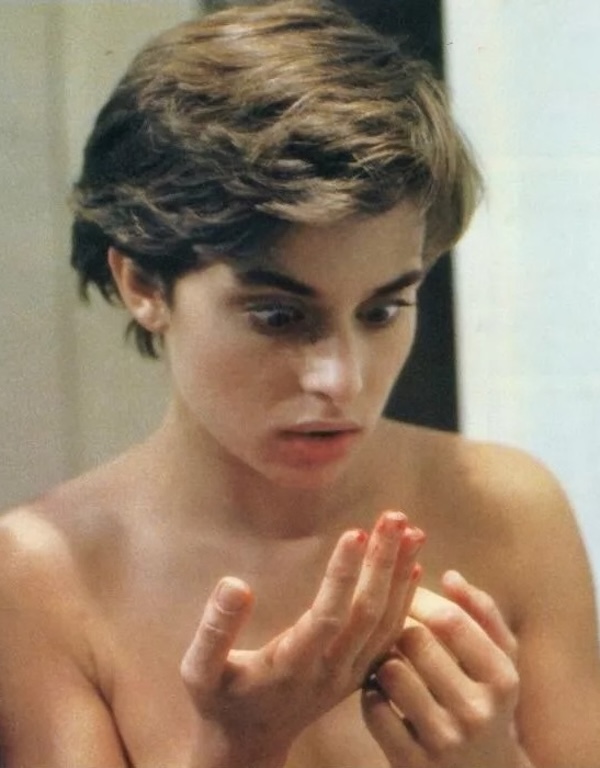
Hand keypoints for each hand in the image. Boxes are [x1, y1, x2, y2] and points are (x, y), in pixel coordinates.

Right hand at [180, 512, 424, 767]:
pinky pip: (389, 637)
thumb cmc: (219, 701)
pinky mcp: (358, 674)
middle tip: (395, 517)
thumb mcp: (199, 672)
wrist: (246, 744)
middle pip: (366, 614)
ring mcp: (348, 675)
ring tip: (413, 531)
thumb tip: (235, 584)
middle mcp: (329, 673)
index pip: (327, 617)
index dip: (342, 576)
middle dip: (382, 563)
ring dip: (400, 575)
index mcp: (291, 667)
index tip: (356, 532)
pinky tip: (413, 569)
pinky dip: (405, 601)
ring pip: (385, 623)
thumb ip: (214, 630)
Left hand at [362, 572, 532, 767]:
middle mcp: (477, 711)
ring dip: (381, 660)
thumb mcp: (499, 661)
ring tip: (387, 659)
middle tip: (390, 628)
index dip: (419, 599)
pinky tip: (381, 694)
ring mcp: (444, 741)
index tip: (404, 596)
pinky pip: (373, 708)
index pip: (450, 618)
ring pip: (390, 672)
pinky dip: (370, 695)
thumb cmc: (485, 701)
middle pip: (415, 640)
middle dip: (397, 628)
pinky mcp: (412, 764)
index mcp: (502, 678)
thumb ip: (482, 613)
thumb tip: (451, 575)